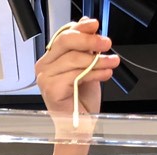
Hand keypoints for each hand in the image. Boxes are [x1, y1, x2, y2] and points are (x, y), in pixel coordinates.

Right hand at [35, 17, 119, 134]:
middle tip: (106, 43)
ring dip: (98, 59)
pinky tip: (106, 73)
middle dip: (89, 40)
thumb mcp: (87, 68)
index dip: (80, 28)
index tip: (95, 25)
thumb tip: (91, 29)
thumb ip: (86, 50)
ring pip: (73, 58)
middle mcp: (44, 67)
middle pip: (65, 42)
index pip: (63, 35)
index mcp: (50, 59)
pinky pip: (76, 75)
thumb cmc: (81, 102)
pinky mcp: (52, 89)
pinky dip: (94, 72)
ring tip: (112, 62)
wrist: (79, 127)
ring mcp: (45, 78)